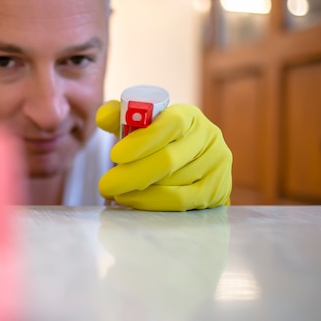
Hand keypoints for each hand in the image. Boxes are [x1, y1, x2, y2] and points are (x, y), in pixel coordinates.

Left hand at [96, 101, 231, 210]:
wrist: (192, 163)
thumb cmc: (159, 141)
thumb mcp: (141, 125)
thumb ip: (120, 117)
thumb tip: (103, 117)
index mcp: (189, 116)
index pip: (170, 125)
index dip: (142, 141)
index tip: (115, 155)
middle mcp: (209, 137)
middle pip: (169, 160)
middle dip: (132, 175)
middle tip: (105, 185)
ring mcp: (217, 165)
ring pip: (174, 184)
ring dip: (139, 192)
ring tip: (115, 193)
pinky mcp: (217, 190)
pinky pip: (181, 201)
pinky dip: (153, 203)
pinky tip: (133, 202)